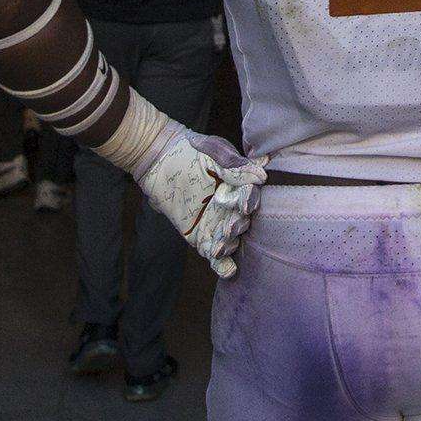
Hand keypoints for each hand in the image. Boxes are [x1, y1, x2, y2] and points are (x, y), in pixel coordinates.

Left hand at [135, 128, 266, 276]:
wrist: (159, 157)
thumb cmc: (189, 149)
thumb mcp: (212, 151)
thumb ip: (234, 166)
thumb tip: (261, 176)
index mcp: (239, 186)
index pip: (248, 196)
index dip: (247, 201)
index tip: (244, 204)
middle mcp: (231, 207)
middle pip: (240, 221)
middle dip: (236, 225)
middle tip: (230, 226)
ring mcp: (217, 223)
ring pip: (229, 240)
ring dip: (228, 245)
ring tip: (220, 245)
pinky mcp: (200, 236)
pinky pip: (213, 253)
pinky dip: (222, 264)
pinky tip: (228, 271)